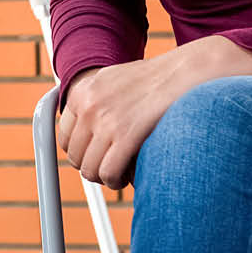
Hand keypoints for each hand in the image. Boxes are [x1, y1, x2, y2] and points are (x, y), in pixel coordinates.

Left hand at [57, 36, 251, 188]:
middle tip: (112, 168)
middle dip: (93, 167)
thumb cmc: (156, 80)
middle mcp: (89, 104)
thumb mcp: (113, 81)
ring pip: (90, 168)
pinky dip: (116, 180)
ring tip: (121, 173)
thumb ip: (95, 101)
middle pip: (76, 156)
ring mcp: (105, 119)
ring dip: (105, 176)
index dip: (81, 153)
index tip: (96, 157)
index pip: (65, 137)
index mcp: (82, 91)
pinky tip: (127, 176)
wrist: (186, 72)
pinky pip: (109, 172)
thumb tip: (85, 128)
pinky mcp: (126, 134)